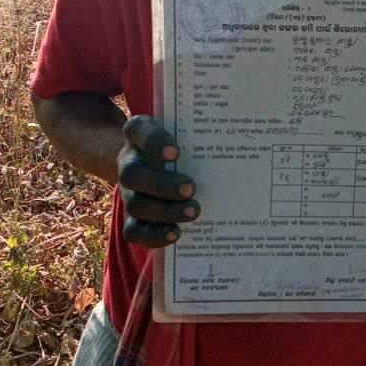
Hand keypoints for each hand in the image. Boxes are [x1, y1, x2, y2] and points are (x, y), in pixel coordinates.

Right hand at [117, 115, 198, 247]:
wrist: (154, 164)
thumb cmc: (177, 143)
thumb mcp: (184, 130)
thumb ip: (198, 132)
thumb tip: (238, 136)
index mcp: (139, 133)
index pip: (138, 129)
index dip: (153, 142)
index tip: (176, 152)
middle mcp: (128, 162)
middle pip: (132, 174)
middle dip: (162, 184)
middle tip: (191, 188)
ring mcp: (127, 191)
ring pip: (135, 205)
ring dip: (165, 211)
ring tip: (193, 211)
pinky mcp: (132, 217)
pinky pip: (133, 231)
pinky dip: (154, 235)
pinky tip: (176, 233)